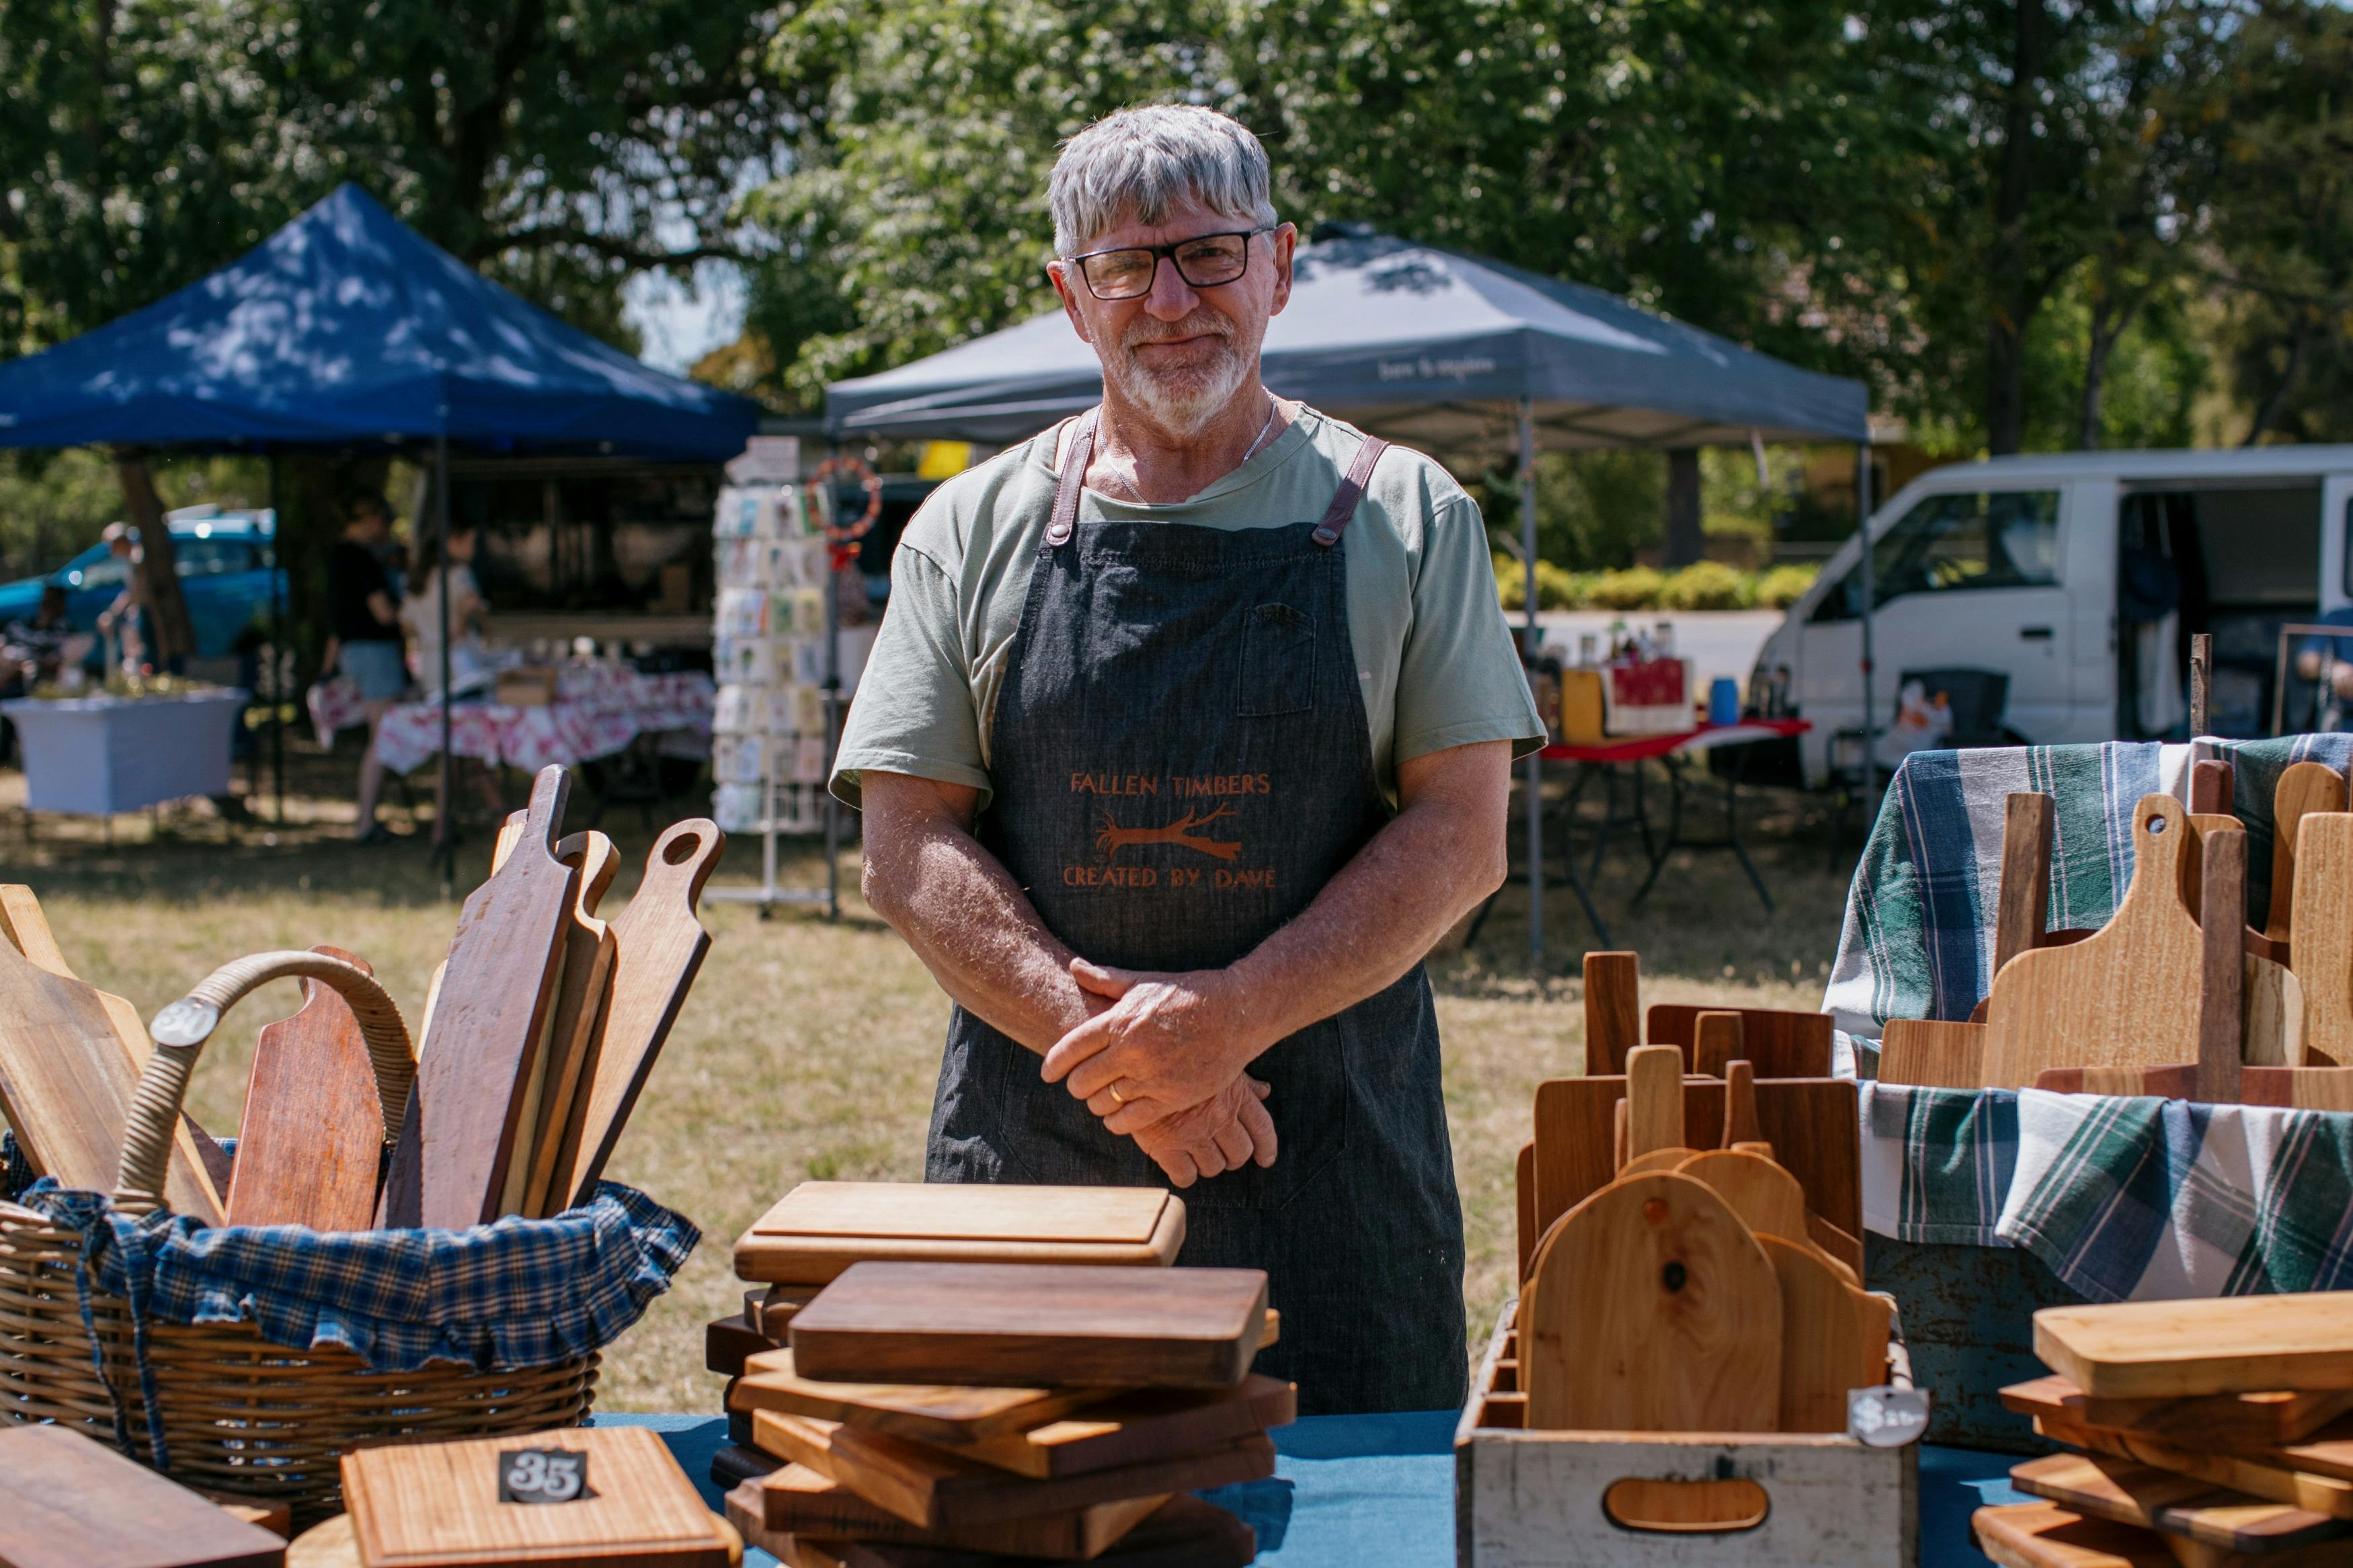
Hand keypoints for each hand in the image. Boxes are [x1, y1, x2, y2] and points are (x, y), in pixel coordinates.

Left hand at [1041, 959, 1272, 1135]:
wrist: (1236, 1013)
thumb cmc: (1187, 995)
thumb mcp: (1144, 982)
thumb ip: (1106, 979)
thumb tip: (1073, 966)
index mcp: (1120, 1020)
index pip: (1070, 1048)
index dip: (1053, 1064)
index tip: (1047, 1073)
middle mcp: (1132, 1050)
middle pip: (1081, 1080)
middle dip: (1075, 1085)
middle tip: (1078, 1085)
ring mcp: (1152, 1076)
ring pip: (1103, 1102)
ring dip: (1097, 1102)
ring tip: (1101, 1097)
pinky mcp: (1171, 1097)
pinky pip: (1129, 1120)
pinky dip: (1116, 1122)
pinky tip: (1117, 1115)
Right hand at [1129, 1076, 1277, 1187]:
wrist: (1133, 1062)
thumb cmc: (1178, 1059)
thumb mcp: (1215, 1063)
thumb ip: (1242, 1082)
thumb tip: (1265, 1091)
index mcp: (1234, 1095)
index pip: (1262, 1128)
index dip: (1266, 1147)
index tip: (1264, 1158)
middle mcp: (1219, 1117)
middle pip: (1240, 1153)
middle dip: (1233, 1157)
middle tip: (1222, 1153)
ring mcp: (1193, 1134)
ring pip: (1214, 1167)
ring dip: (1209, 1165)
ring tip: (1197, 1155)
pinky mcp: (1167, 1146)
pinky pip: (1185, 1176)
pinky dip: (1185, 1174)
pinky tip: (1179, 1164)